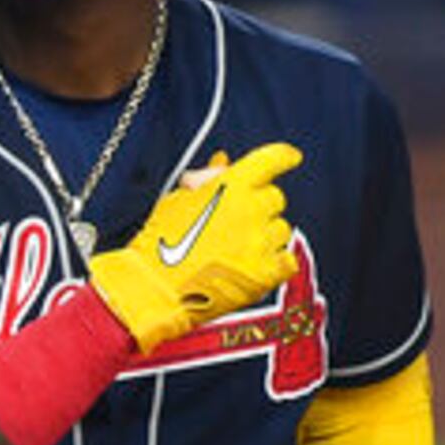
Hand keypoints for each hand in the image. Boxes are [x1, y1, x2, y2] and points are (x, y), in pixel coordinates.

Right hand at [90, 142, 301, 351]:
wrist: (154, 289)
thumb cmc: (160, 244)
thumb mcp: (178, 200)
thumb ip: (206, 179)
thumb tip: (223, 163)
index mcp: (231, 186)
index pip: (271, 160)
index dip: (283, 156)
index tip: (290, 157)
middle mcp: (251, 210)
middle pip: (275, 198)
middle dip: (259, 205)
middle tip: (235, 221)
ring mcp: (260, 242)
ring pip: (281, 230)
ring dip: (265, 235)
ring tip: (237, 249)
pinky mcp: (265, 274)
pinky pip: (287, 260)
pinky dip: (277, 261)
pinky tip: (256, 265)